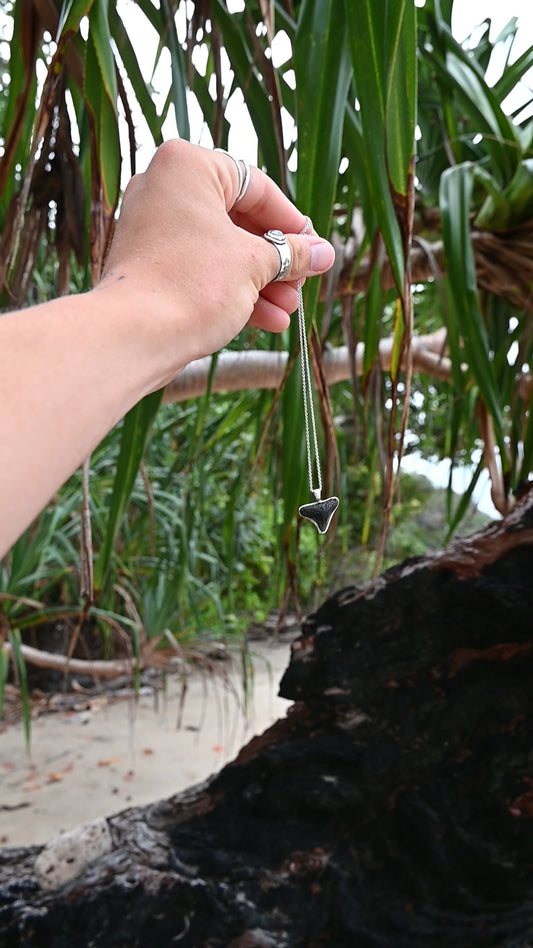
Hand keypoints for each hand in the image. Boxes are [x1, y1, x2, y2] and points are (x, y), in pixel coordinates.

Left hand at [101, 140, 334, 376]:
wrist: (134, 336)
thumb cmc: (192, 286)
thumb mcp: (255, 265)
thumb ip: (294, 254)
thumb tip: (325, 253)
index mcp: (187, 166)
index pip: (257, 187)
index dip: (293, 223)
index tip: (315, 250)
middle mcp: (164, 188)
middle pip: (239, 221)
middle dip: (276, 262)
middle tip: (300, 286)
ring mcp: (152, 229)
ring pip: (221, 251)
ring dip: (260, 283)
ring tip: (287, 312)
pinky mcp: (148, 266)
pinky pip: (200, 270)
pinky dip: (232, 291)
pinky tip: (266, 321)